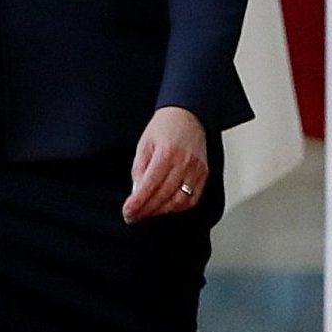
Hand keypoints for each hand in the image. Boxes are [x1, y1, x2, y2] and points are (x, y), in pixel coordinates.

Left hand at [124, 108, 208, 222]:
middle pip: (164, 196)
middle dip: (146, 210)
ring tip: (147, 212)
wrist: (188, 115)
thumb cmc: (165, 126)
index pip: (150, 185)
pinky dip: (178, 207)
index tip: (128, 212)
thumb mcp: (144, 144)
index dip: (138, 203)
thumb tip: (136, 193)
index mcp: (167, 153)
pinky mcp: (204, 174)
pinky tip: (166, 207)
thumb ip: (139, 169)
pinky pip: (192, 199)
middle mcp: (184, 162)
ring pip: (179, 202)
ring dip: (161, 211)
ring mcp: (197, 169)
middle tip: (133, 216)